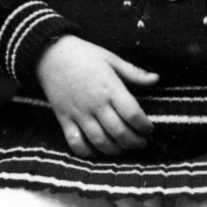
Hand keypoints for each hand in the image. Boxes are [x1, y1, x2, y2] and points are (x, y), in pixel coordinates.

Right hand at [36, 35, 158, 158]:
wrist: (50, 53)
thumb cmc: (83, 54)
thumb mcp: (111, 58)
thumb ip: (134, 72)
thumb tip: (157, 79)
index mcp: (110, 88)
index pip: (132, 114)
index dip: (144, 126)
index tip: (149, 129)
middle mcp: (95, 103)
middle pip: (119, 132)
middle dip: (134, 142)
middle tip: (141, 143)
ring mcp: (78, 113)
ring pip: (100, 141)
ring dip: (115, 150)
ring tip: (124, 149)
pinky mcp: (64, 119)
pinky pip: (76, 142)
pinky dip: (87, 152)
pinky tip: (98, 152)